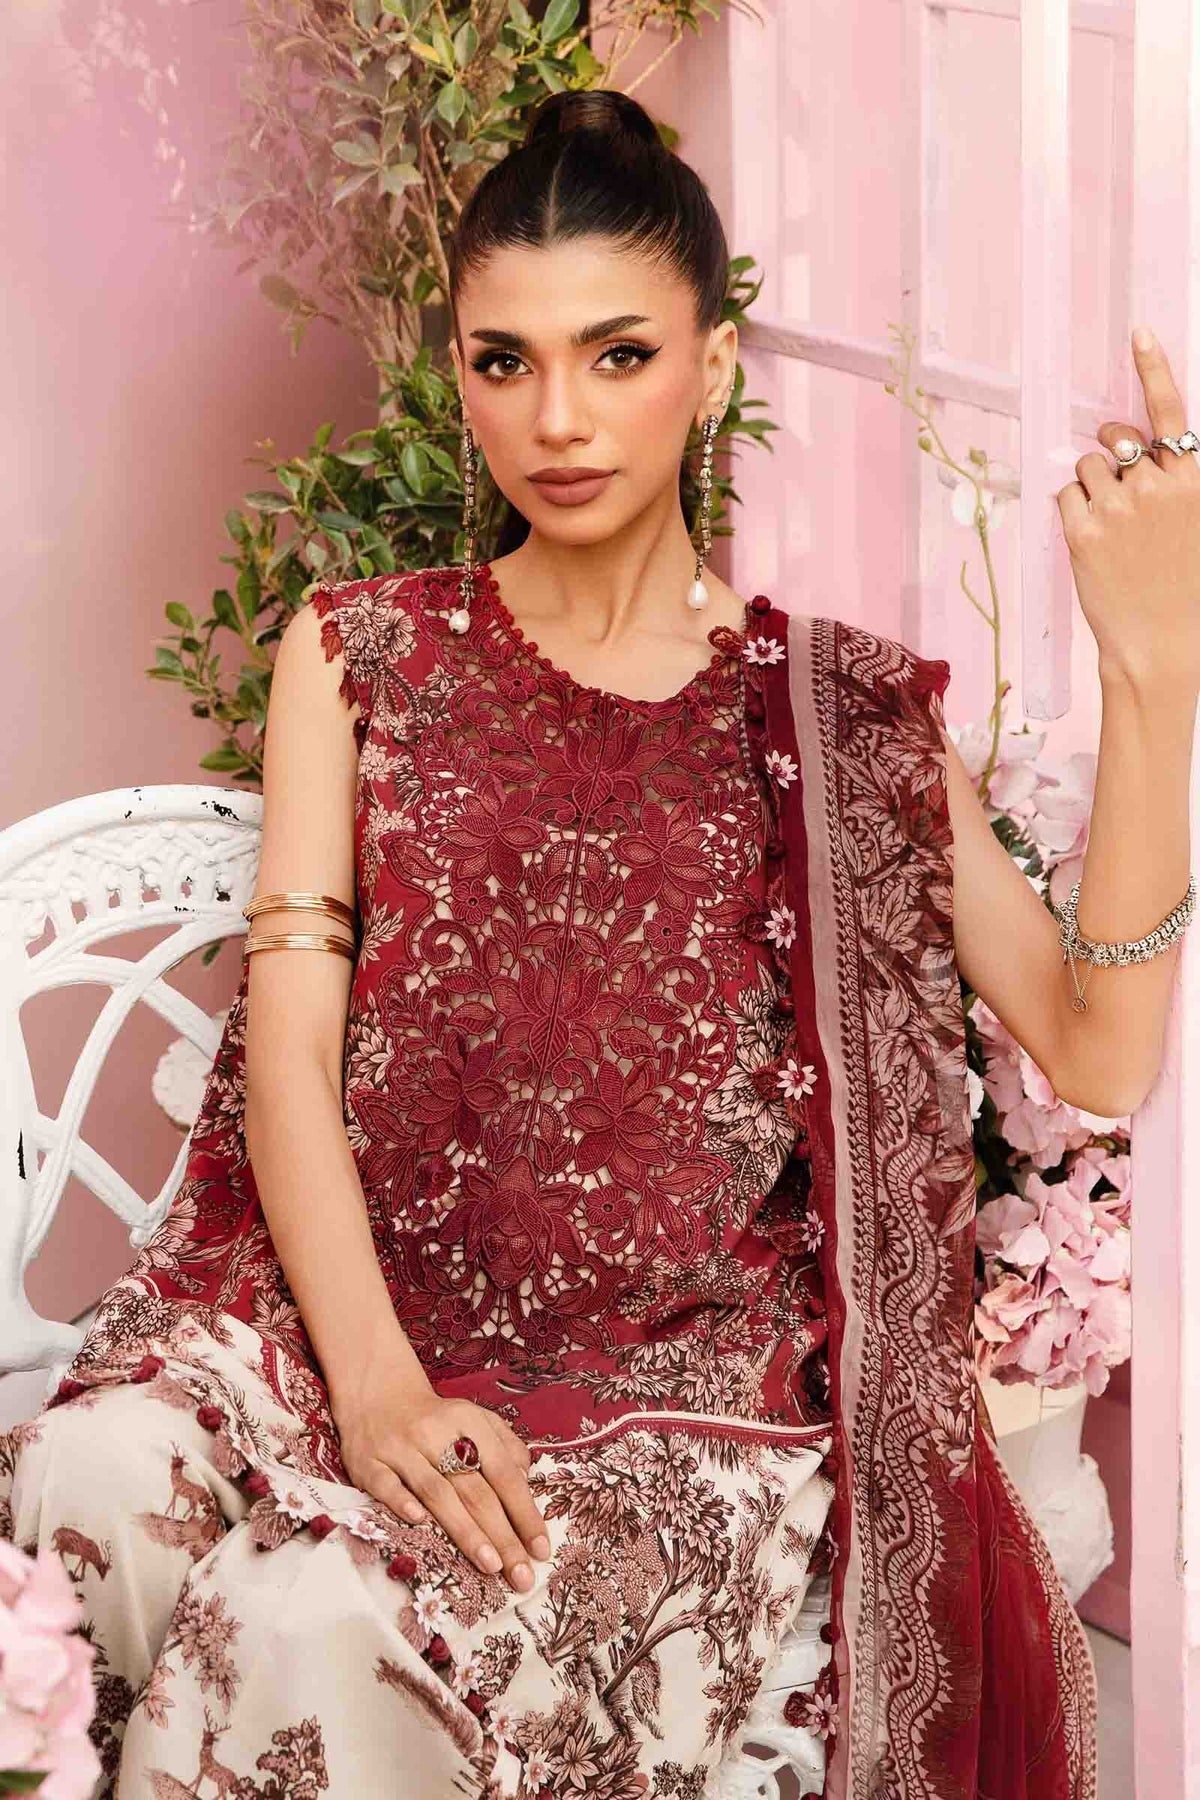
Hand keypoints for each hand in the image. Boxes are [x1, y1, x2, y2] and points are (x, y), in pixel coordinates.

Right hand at [332, 1363, 550, 1591]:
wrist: (377, 1393)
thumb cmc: (436, 1418)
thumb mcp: (476, 1419)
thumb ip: (506, 1446)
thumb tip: (527, 1482)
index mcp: (468, 1421)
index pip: (503, 1471)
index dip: (524, 1511)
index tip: (541, 1549)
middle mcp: (435, 1433)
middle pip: (474, 1489)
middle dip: (502, 1535)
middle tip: (521, 1575)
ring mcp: (400, 1448)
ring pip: (436, 1492)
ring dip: (465, 1531)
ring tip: (490, 1566)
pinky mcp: (368, 1462)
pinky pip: (386, 1485)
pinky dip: (403, 1504)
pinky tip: (421, 1525)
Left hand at [1056, 325, 1199, 692]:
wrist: (1164, 645)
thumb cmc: (1183, 589)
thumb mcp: (1193, 527)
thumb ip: (1173, 483)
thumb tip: (1131, 451)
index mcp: (1193, 480)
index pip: (1170, 412)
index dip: (1154, 367)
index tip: (1138, 331)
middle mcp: (1157, 484)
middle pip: (1116, 439)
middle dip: (1111, 453)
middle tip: (1117, 492)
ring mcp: (1119, 507)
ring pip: (1086, 466)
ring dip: (1090, 487)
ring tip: (1111, 531)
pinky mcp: (1084, 532)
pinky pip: (1065, 495)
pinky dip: (1071, 510)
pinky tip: (1092, 542)